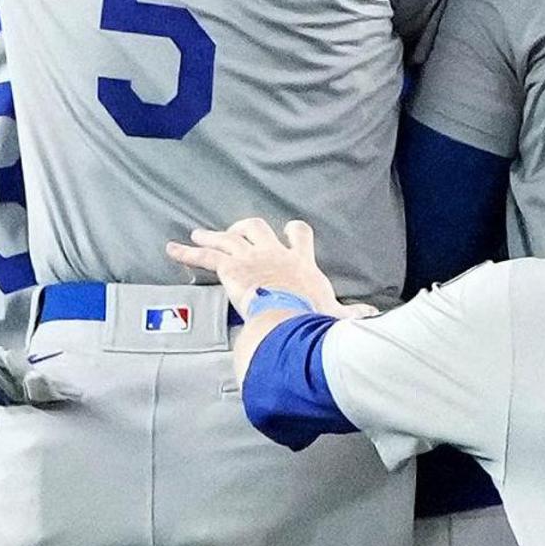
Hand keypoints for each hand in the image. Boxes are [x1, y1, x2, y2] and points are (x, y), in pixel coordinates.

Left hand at [165, 215, 340, 319]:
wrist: (292, 317)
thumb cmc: (314, 318)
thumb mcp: (336, 315)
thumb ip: (352, 315)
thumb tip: (372, 316)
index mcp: (300, 262)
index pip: (299, 235)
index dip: (293, 232)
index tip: (289, 232)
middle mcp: (275, 253)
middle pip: (258, 227)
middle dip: (245, 227)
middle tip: (234, 231)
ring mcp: (251, 257)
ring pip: (228, 237)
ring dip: (211, 236)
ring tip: (198, 235)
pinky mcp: (232, 267)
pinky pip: (205, 256)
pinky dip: (187, 253)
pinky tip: (172, 250)